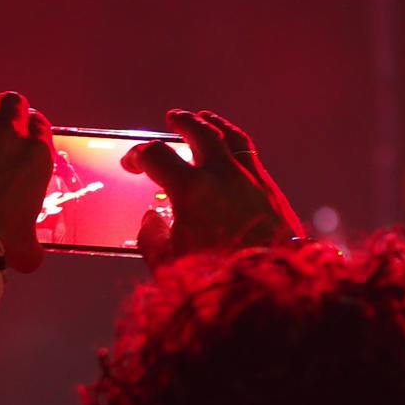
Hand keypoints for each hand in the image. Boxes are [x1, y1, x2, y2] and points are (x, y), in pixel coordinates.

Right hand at [124, 108, 302, 270]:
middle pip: (198, 131)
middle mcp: (222, 174)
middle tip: (172, 119)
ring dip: (212, 123)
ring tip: (204, 119)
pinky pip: (249, 151)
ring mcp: (249, 177)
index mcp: (191, 190)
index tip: (132, 164)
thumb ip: (151, 239)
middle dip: (181, 123)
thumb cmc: (219, 278)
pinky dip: (235, 141)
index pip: (156, 156)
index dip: (138, 156)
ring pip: (229, 136)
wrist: (273, 286)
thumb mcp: (169, 265)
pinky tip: (232, 147)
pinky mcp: (270, 187)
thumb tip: (151, 220)